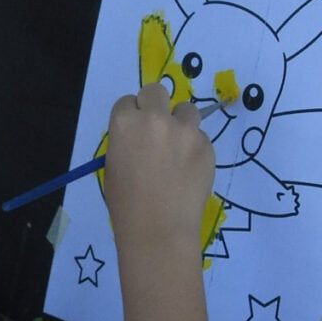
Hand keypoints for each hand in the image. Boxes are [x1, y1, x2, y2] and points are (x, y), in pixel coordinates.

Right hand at [101, 81, 215, 259]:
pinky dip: (195, 149)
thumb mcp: (114, 166)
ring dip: (181, 122)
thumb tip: (141, 138)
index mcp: (125, 123)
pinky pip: (200, 137)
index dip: (131, 116)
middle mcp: (155, 119)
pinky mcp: (206, 146)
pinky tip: (189, 171)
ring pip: (186, 109)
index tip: (135, 131)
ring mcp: (185, 131)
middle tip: (157, 129)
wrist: (159, 229)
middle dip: (155, 105)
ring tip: (179, 148)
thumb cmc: (127, 204)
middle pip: (156, 91)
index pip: (127, 101)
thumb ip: (127, 142)